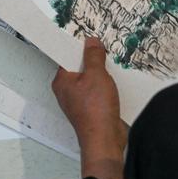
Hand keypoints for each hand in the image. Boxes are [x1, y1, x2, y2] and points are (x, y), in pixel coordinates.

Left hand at [52, 38, 125, 178]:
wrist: (105, 139)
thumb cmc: (96, 108)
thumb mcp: (96, 74)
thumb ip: (94, 56)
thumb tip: (91, 42)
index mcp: (61, 81)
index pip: (67, 58)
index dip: (79, 48)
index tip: (90, 39)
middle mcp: (67, 91)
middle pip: (80, 68)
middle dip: (92, 60)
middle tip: (104, 50)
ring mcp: (79, 102)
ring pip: (90, 80)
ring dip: (101, 74)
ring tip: (112, 66)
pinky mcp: (91, 110)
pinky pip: (97, 92)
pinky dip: (105, 86)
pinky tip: (115, 83)